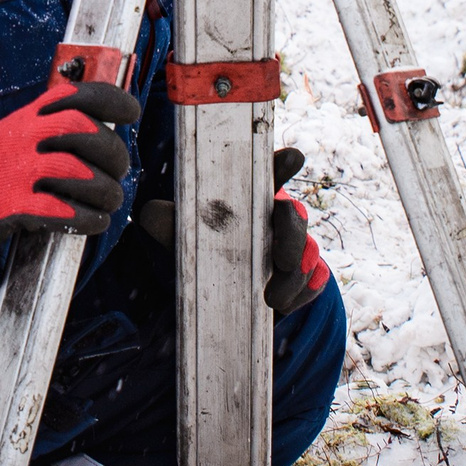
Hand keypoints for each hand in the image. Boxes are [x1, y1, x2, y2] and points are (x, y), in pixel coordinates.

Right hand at [0, 82, 142, 245]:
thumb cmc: (0, 163)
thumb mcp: (23, 131)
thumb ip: (59, 125)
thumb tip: (108, 133)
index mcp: (32, 116)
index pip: (78, 96)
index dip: (111, 101)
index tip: (131, 113)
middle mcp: (26, 137)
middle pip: (83, 131)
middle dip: (112, 153)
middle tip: (119, 171)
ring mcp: (18, 170)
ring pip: (78, 172)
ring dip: (104, 190)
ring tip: (110, 201)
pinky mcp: (13, 205)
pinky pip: (61, 211)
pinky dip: (86, 218)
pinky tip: (95, 221)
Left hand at [134, 147, 329, 316]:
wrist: (216, 288)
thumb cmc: (202, 247)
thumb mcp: (181, 233)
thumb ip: (166, 221)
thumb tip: (150, 213)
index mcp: (250, 196)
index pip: (270, 171)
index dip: (284, 162)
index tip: (292, 158)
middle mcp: (276, 216)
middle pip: (295, 215)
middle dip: (292, 234)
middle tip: (281, 261)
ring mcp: (294, 245)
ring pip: (308, 252)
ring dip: (294, 276)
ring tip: (273, 299)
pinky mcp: (302, 274)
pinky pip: (314, 281)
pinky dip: (302, 294)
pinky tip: (284, 306)